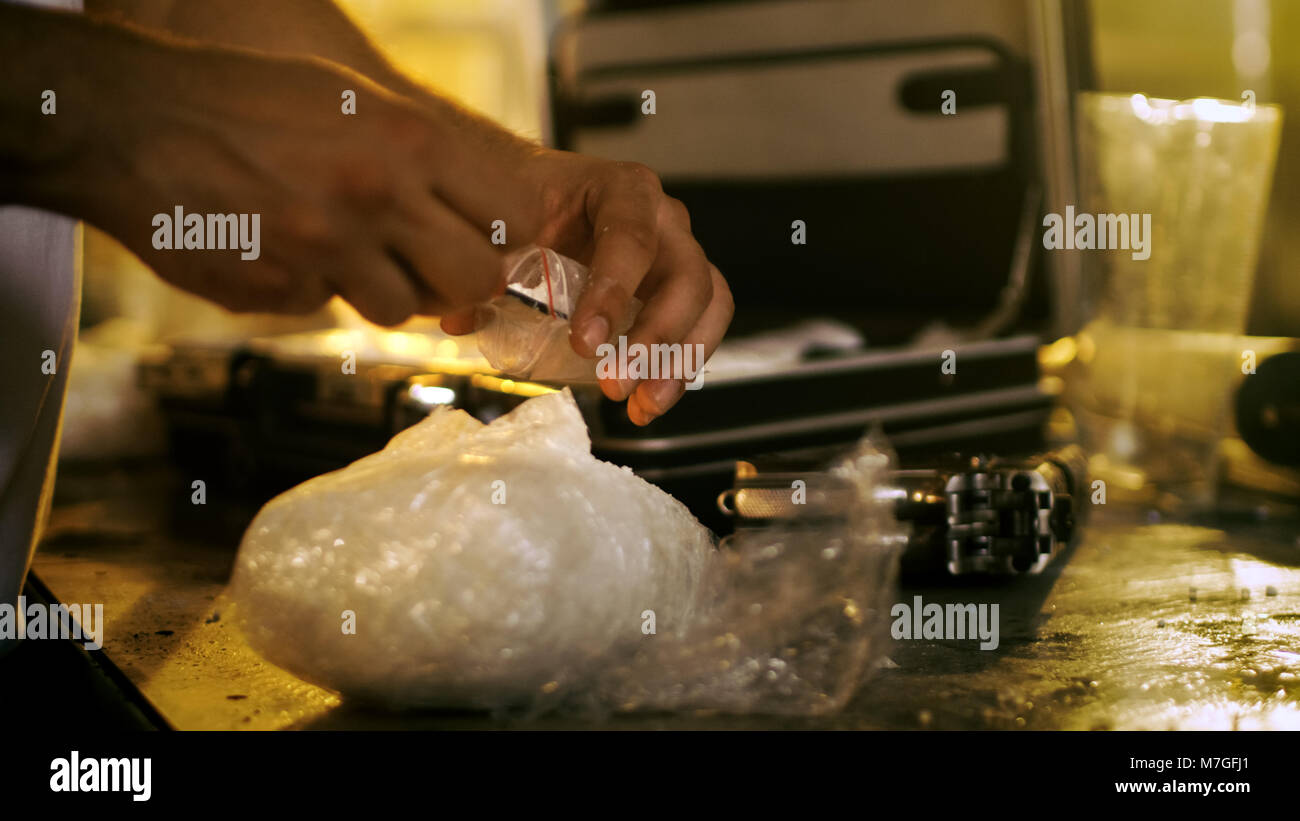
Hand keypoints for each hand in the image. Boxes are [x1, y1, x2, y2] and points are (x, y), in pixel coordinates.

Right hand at [66, 37, 502, 325]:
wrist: (133, 121)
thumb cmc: (247, 100)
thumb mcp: (354, 98)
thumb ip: (421, 157)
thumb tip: (476, 211)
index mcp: (410, 141)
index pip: (513, 215)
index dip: (505, 234)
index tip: (487, 235)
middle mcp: (379, 199)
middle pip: (476, 280)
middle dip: (462, 280)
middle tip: (432, 264)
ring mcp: (328, 252)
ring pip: (403, 311)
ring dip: (384, 290)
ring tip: (343, 249)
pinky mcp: (281, 293)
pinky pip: (327, 309)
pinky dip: (315, 289)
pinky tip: (282, 247)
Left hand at [438, 148, 733, 425]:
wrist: (541, 198)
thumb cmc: (528, 207)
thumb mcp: (505, 227)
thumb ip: (486, 269)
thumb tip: (459, 317)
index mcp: (621, 189)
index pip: (632, 237)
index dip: (613, 293)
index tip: (584, 342)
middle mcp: (664, 218)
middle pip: (688, 275)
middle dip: (656, 336)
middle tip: (614, 382)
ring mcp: (679, 253)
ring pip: (708, 304)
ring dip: (680, 360)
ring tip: (641, 404)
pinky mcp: (682, 291)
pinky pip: (702, 327)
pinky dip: (680, 369)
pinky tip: (647, 403)